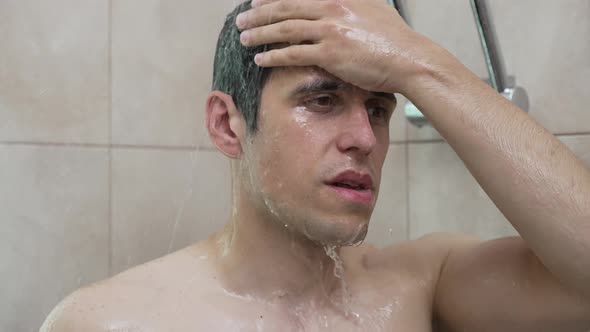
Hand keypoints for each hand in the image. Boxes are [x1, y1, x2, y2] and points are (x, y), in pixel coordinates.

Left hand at [236, 0, 448, 94]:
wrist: (409, 59)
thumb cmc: (393, 39)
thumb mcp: (371, 10)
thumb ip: (349, 5)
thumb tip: (335, 8)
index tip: (257, 1)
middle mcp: (331, 9)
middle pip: (285, 8)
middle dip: (259, 13)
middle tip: (242, 19)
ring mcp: (329, 31)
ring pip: (284, 29)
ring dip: (260, 33)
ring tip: (243, 38)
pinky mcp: (330, 54)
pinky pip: (293, 53)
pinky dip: (273, 55)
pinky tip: (260, 58)